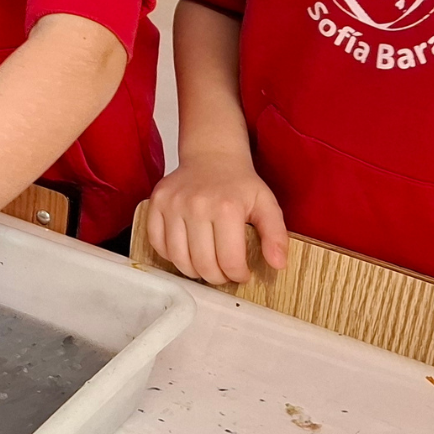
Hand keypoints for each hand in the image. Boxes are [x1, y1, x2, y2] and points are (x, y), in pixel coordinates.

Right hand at [147, 148, 287, 284]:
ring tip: (206, 265)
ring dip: (193, 271)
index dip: (238, 275)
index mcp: (226, 207)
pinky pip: (157, 243)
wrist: (212, 156)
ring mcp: (172, 203)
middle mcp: (196, 205)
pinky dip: (170, 255)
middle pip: (202, 264)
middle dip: (217, 277)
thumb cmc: (239, 184)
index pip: (229, 261)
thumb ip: (276, 235)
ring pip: (178, 258)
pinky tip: (185, 252)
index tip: (241, 273)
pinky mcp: (156, 202)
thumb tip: (278, 264)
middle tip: (224, 272)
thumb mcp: (266, 204)